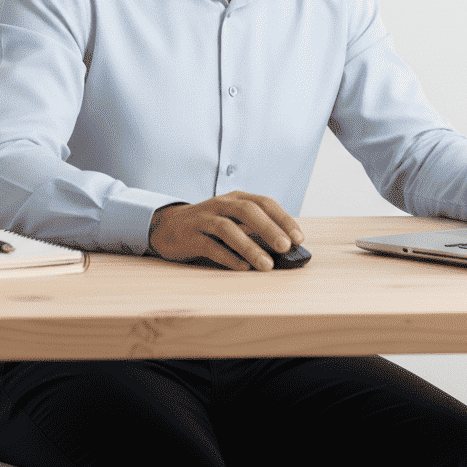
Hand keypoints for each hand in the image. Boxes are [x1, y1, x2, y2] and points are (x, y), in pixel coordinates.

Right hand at [148, 192, 304, 270]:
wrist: (167, 226)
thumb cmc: (209, 225)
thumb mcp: (233, 221)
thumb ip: (255, 230)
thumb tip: (286, 248)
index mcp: (236, 198)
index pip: (264, 203)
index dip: (283, 218)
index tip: (299, 237)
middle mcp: (221, 204)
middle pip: (248, 211)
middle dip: (269, 228)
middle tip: (286, 247)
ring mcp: (203, 218)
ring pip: (228, 228)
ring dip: (250, 247)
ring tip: (267, 265)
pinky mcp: (189, 235)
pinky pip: (210, 245)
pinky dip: (228, 257)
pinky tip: (242, 268)